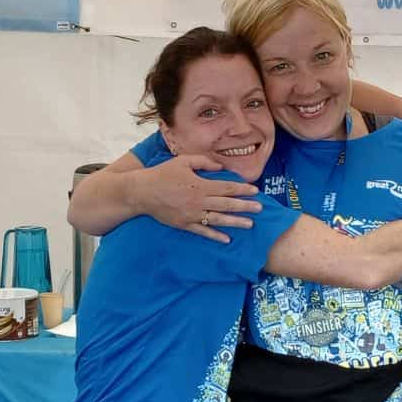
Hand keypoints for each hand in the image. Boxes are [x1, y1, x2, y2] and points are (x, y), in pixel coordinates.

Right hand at [143, 154, 262, 242]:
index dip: (242, 189)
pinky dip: (215, 236)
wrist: (142, 192)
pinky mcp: (184, 224)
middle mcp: (198, 201)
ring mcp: (192, 214)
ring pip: (218, 220)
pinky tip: (227, 239)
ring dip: (235, 222)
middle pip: (227, 204)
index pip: (227, 187)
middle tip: (260, 208)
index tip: (255, 191)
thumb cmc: (162, 174)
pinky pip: (203, 231)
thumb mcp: (183, 161)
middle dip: (245, 206)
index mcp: (200, 184)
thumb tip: (221, 167)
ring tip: (250, 224)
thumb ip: (204, 162)